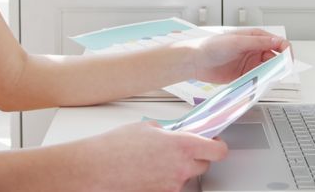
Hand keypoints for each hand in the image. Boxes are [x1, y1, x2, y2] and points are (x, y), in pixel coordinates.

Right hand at [81, 122, 228, 191]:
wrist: (96, 169)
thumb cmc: (115, 148)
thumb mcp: (145, 128)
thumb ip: (166, 131)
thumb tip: (171, 134)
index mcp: (182, 146)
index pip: (218, 150)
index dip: (217, 145)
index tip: (213, 142)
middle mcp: (181, 168)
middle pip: (204, 165)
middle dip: (196, 157)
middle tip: (181, 149)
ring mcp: (171, 186)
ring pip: (185, 177)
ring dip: (177, 169)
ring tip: (155, 160)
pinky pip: (170, 186)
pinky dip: (164, 179)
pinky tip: (148, 171)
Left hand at [186, 29, 290, 83]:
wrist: (194, 61)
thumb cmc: (211, 46)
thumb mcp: (236, 42)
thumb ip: (257, 42)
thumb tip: (277, 41)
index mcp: (255, 37)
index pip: (278, 43)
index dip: (286, 51)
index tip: (288, 62)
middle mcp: (254, 50)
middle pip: (276, 57)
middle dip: (280, 65)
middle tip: (279, 74)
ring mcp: (250, 63)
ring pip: (268, 69)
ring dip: (271, 74)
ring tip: (267, 79)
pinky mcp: (244, 75)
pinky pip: (258, 79)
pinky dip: (262, 82)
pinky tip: (260, 84)